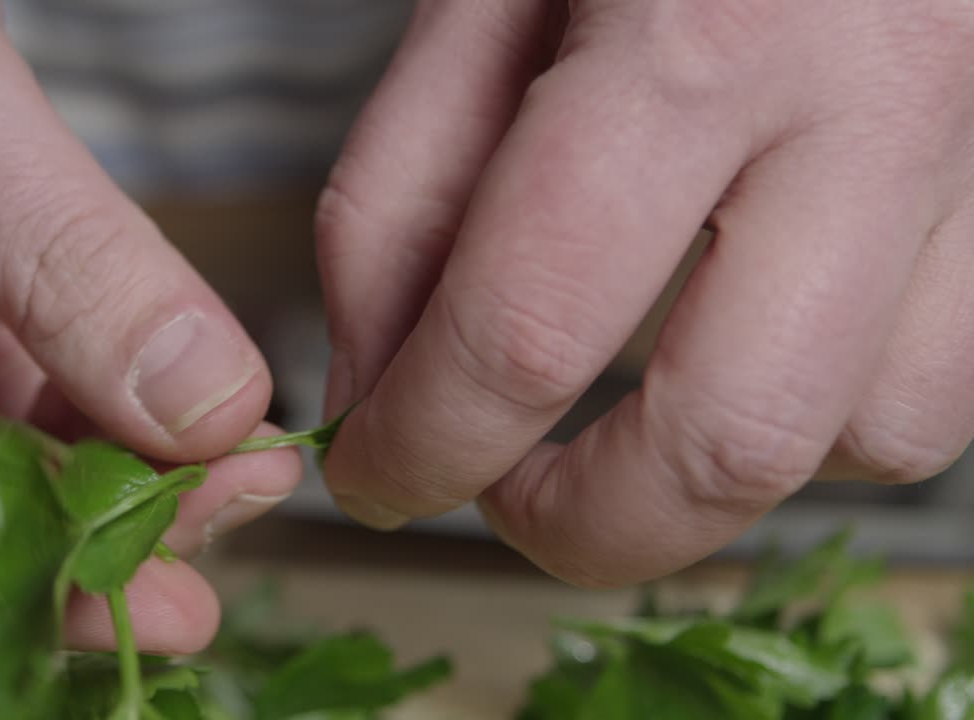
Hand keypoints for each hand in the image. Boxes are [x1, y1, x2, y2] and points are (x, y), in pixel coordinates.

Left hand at [318, 1, 973, 584]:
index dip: (426, 442)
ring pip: (868, 436)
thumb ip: (403, 198)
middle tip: (498, 493)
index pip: (536, 321)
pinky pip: (941, 387)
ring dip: (717, 469)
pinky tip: (740, 346)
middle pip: (732, 439)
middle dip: (580, 523)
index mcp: (706, 33)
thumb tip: (373, 385)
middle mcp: (882, 104)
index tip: (370, 477)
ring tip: (626, 401)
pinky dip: (819, 415)